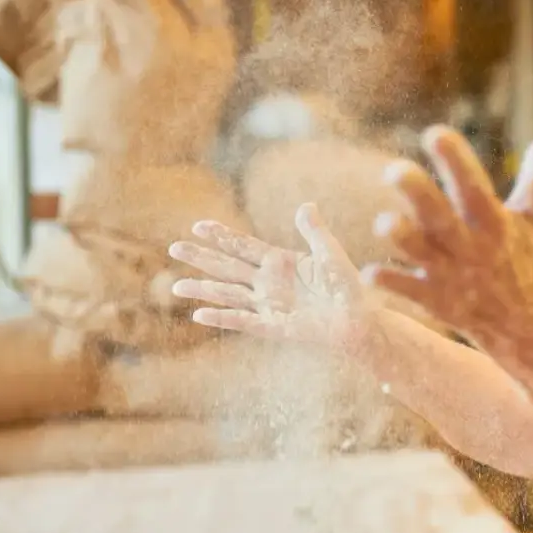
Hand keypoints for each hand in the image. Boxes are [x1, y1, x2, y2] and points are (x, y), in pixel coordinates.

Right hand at [167, 203, 371, 344]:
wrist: (358, 320)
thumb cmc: (348, 287)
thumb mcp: (331, 254)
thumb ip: (315, 232)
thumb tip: (305, 206)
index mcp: (280, 262)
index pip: (243, 245)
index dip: (221, 236)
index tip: (197, 226)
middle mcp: (268, 283)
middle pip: (228, 267)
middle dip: (201, 258)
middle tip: (174, 248)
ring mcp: (269, 305)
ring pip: (228, 295)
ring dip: (203, 290)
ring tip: (176, 286)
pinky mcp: (274, 326)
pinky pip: (243, 322)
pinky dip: (222, 318)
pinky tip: (200, 315)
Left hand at [367, 126, 532, 349]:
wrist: (521, 326)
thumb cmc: (520, 261)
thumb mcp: (531, 220)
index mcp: (492, 222)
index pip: (474, 187)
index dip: (456, 161)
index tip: (436, 133)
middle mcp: (469, 246)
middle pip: (441, 218)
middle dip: (418, 195)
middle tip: (393, 169)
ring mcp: (449, 274)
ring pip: (420, 253)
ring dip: (402, 238)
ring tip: (383, 222)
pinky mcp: (433, 299)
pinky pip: (407, 290)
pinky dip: (389, 282)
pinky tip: (368, 274)